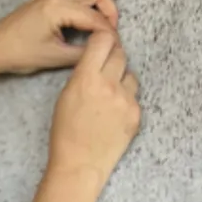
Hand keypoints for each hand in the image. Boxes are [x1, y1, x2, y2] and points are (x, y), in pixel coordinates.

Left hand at [0, 0, 119, 75]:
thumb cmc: (19, 53)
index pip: (95, 16)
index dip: (109, 31)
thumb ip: (84, 51)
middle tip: (111, 31)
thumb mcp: (55, 58)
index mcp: (57, 8)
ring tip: (102, 22)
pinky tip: (88, 15)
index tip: (115, 44)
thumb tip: (104, 47)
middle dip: (109, 10)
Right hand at [47, 28, 140, 183]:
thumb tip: (97, 59)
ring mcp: (126, 100)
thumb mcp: (65, 96)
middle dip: (113, 57)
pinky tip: (113, 114)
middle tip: (105, 66)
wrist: (80, 164)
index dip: (104, 37)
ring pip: (130, 75)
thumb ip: (83, 74)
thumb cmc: (66, 133)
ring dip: (122, 79)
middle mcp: (108, 85)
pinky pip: (134, 97)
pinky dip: (126, 100)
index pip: (103, 40)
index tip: (102, 40)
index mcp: (86, 78)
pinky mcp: (136, 114)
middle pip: (120, 54)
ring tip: (109, 96)